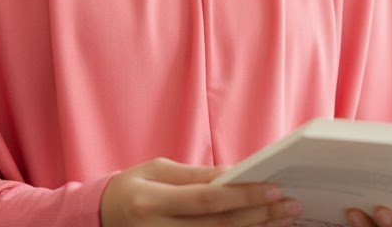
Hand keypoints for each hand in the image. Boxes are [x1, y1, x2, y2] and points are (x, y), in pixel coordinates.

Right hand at [101, 158, 303, 226]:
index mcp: (152, 201)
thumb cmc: (133, 186)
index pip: (207, 199)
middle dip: (259, 216)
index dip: (242, 195)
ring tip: (283, 221)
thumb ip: (197, 176)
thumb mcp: (159, 171)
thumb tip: (236, 175)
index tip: (273, 187)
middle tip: (290, 205)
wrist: (101, 216)